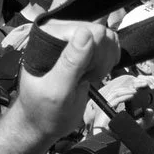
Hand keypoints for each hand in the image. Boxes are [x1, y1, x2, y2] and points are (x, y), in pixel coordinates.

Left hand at [11, 21, 118, 144]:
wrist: (44, 124)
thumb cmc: (45, 111)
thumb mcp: (57, 91)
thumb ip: (71, 63)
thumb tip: (86, 32)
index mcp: (46, 36)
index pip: (86, 30)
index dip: (91, 54)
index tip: (82, 76)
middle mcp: (59, 32)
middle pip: (99, 32)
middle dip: (98, 59)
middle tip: (84, 79)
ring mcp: (73, 39)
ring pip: (107, 38)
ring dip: (103, 62)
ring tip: (87, 77)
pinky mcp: (84, 48)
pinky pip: (109, 44)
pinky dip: (107, 62)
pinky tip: (94, 74)